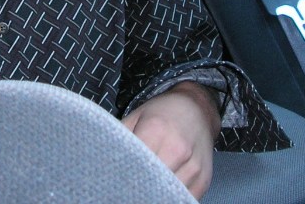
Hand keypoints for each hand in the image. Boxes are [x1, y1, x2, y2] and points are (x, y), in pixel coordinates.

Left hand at [121, 81, 220, 199]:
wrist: (197, 108)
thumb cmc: (162, 113)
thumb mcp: (136, 116)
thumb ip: (120, 136)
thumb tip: (100, 156)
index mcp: (156, 130)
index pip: (135, 163)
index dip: (124, 173)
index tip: (117, 178)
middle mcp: (177, 148)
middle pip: (152, 180)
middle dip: (139, 185)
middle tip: (129, 185)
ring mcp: (194, 166)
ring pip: (169, 193)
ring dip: (156, 193)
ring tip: (144, 189)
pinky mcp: (203, 179)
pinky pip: (185, 198)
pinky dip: (171, 197)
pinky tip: (161, 192)